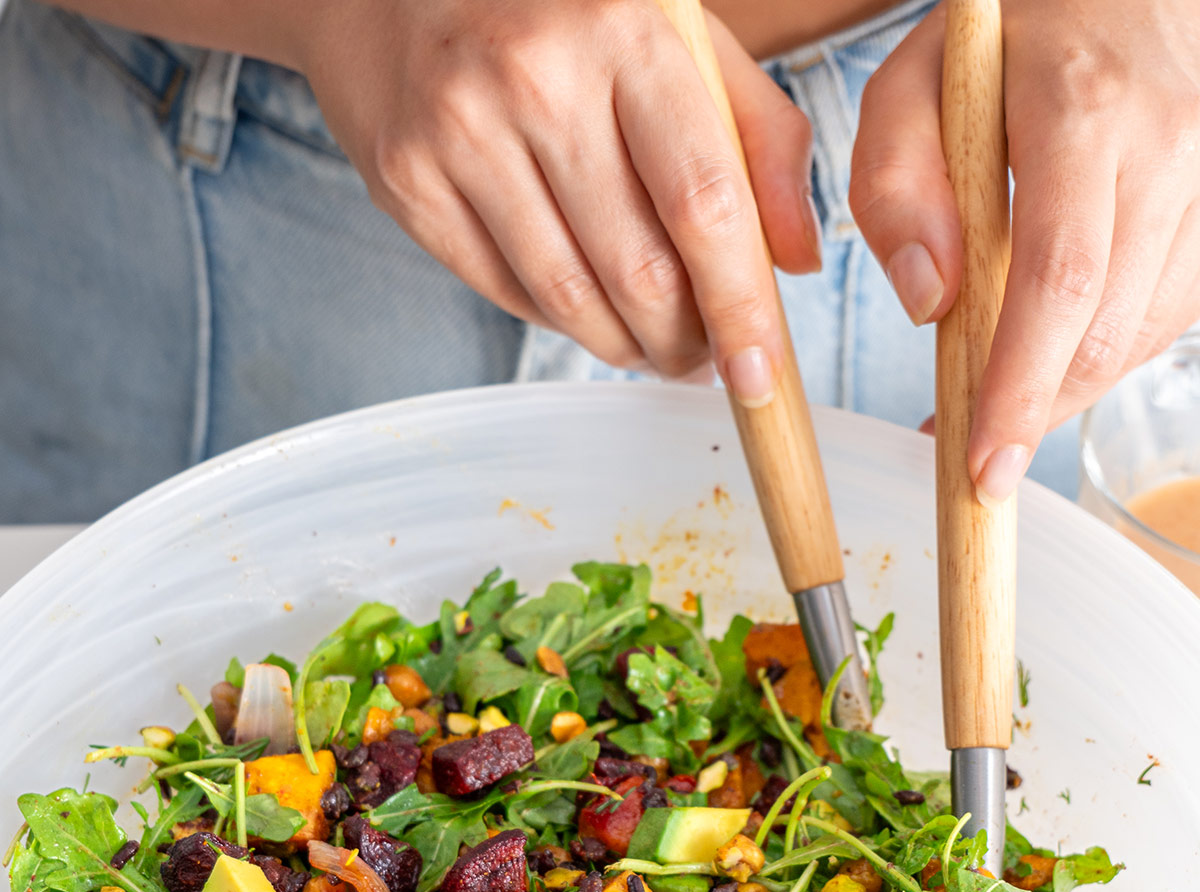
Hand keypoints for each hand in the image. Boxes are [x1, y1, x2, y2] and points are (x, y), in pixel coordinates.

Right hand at [294, 0, 819, 400]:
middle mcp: (535, 82)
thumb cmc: (558, 9)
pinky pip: (507, 292)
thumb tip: (798, 262)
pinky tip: (582, 302)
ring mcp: (461, 135)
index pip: (703, 202)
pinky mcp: (408, 181)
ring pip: (569, 299)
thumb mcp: (676, 35)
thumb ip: (756, 137)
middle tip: (705, 358)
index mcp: (622, 34)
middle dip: (684, 343)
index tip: (761, 371)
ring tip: (652, 344)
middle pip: (637, 273)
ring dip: (626, 346)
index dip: (739, 305)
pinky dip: (559, 317)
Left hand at [849, 0, 1199, 500]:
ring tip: (1002, 409)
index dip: (1021, 387)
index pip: (1058, 278)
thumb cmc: (1004, 35)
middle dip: (1039, 413)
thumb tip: (928, 305)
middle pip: (1106, 325)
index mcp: (1082, 108)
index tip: (985, 466)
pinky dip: (1107, 354)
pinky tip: (1054, 359)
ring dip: (1070, 391)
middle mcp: (1165, 143)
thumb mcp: (911, 83)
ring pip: (1144, 333)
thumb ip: (894, 187)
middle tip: (977, 465)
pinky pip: (1166, 312)